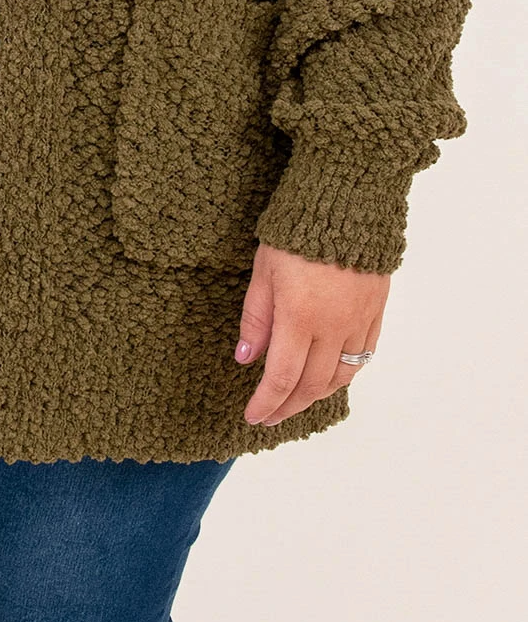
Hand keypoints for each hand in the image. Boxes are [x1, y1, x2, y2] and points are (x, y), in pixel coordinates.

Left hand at [235, 242, 389, 425]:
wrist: (346, 204)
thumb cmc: (296, 235)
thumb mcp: (264, 272)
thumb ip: (256, 318)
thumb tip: (245, 358)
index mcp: (300, 318)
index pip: (281, 378)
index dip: (266, 403)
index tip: (252, 417)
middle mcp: (333, 327)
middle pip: (311, 385)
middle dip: (288, 406)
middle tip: (270, 416)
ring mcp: (358, 322)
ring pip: (340, 377)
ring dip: (316, 395)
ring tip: (296, 400)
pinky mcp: (376, 312)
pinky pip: (363, 357)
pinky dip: (344, 375)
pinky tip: (329, 377)